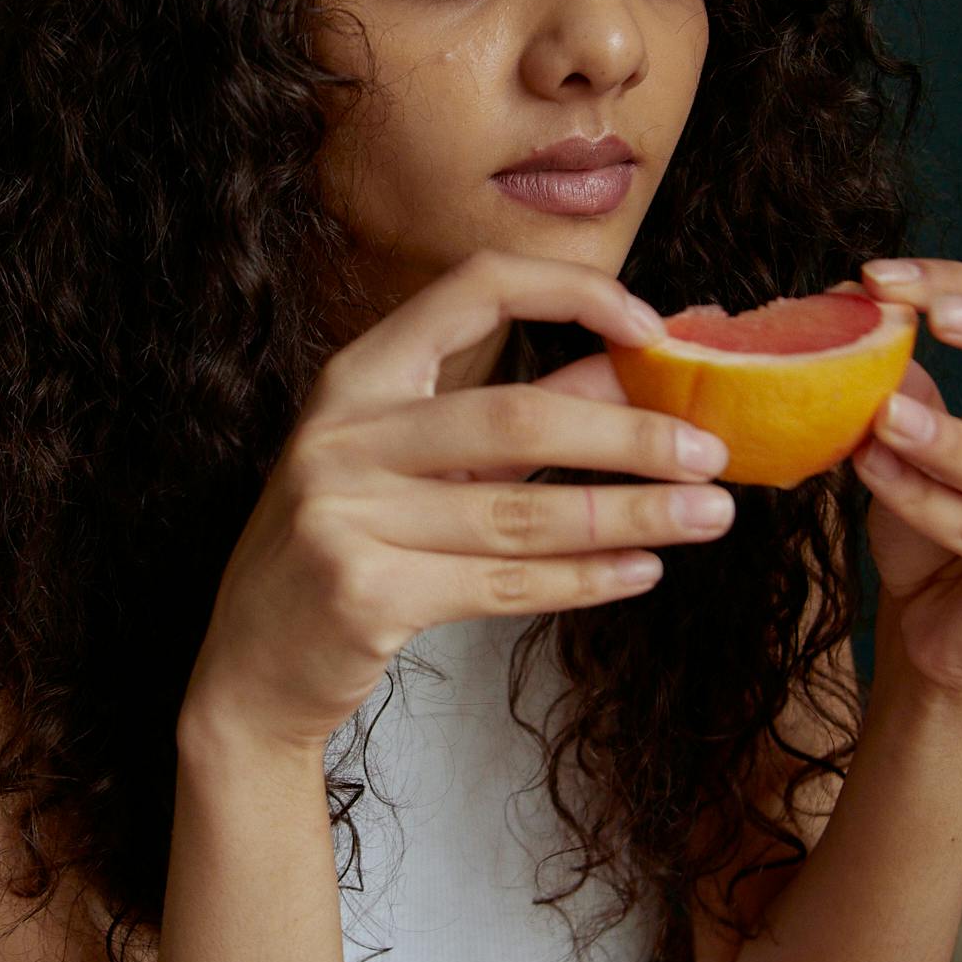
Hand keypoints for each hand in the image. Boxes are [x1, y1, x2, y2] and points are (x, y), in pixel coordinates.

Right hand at [185, 250, 738, 753]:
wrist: (250, 670)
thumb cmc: (348, 549)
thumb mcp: (416, 466)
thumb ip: (513, 417)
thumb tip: (631, 375)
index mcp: (357, 377)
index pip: (473, 290)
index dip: (571, 295)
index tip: (651, 329)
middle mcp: (342, 435)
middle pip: (514, 417)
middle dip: (629, 435)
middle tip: (711, 451)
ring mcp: (345, 515)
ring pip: (522, 514)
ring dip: (631, 515)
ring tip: (708, 516)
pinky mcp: (364, 594)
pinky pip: (502, 584)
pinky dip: (584, 581)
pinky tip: (642, 571)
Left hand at [852, 258, 961, 699]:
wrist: (934, 630)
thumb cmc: (931, 523)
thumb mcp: (911, 439)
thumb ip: (902, 381)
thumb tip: (860, 306)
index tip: (881, 278)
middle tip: (938, 315)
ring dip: (944, 440)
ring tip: (879, 416)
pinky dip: (925, 501)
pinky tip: (875, 473)